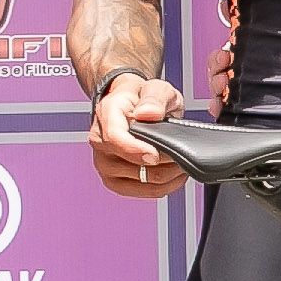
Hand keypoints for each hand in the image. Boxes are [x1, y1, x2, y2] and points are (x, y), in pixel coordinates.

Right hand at [89, 72, 189, 198]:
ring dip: (165, 176)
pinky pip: (140, 192)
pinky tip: (174, 176)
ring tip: (180, 163)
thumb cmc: (143, 97)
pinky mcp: (114, 180)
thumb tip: (149, 114)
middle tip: (181, 153)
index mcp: (106, 114)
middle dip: (160, 162)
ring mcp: (104, 162)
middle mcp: (99, 140)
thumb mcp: (156, 88)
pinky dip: (162, 187)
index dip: (135, 150)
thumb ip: (155, 98)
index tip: (156, 155)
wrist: (134, 106)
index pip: (114, 138)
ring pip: (137, 181)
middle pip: (127, 164)